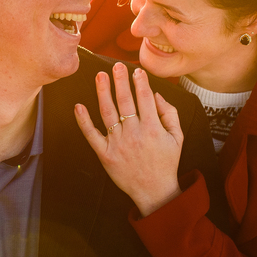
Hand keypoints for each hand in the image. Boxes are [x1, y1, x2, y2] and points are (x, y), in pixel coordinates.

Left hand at [74, 62, 183, 216]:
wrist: (154, 191)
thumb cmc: (166, 162)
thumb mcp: (177, 137)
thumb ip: (170, 113)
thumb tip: (157, 94)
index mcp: (153, 129)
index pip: (144, 98)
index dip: (140, 82)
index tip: (136, 70)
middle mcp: (134, 134)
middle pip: (125, 101)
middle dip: (120, 81)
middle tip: (116, 65)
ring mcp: (118, 144)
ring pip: (108, 113)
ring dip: (103, 92)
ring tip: (100, 76)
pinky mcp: (105, 154)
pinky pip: (92, 135)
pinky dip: (84, 121)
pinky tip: (79, 106)